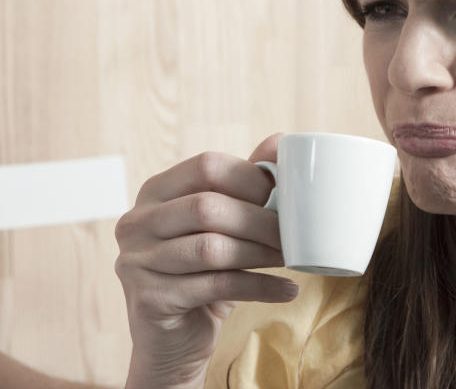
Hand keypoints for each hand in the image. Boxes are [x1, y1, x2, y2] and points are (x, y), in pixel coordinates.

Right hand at [114, 133, 299, 388]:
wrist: (175, 338)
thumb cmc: (205, 271)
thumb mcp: (224, 226)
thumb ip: (245, 186)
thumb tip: (280, 141)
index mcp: (155, 192)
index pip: (206, 165)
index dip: (250, 177)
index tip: (280, 196)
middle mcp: (136, 222)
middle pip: (207, 207)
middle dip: (260, 220)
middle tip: (293, 235)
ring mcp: (136, 262)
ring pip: (211, 248)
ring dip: (261, 253)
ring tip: (292, 258)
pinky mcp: (149, 300)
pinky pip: (215, 286)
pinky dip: (259, 286)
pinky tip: (287, 289)